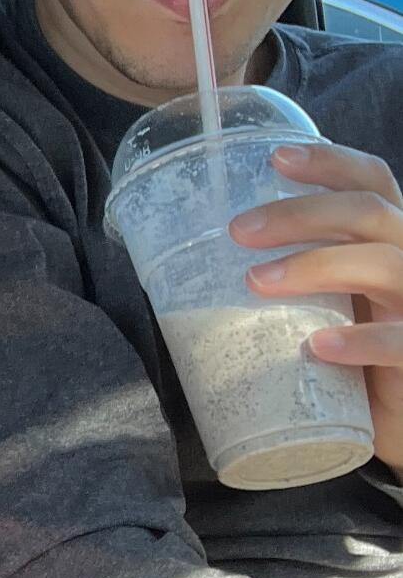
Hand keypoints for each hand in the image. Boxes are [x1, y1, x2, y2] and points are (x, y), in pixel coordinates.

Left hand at [233, 142, 402, 467]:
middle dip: (302, 214)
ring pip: (386, 265)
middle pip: (370, 213)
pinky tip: (317, 345)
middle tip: (239, 231)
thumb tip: (195, 253)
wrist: (385, 419)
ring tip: (256, 281)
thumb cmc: (344, 353)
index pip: (371, 183)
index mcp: (385, 241)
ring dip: (316, 265)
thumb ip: (288, 271)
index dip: (331, 163)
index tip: (276, 158)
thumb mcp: (320, 301)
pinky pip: (401, 341)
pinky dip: (360, 340)